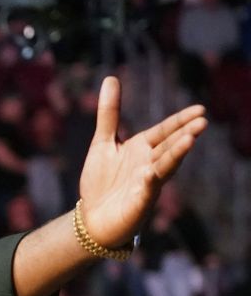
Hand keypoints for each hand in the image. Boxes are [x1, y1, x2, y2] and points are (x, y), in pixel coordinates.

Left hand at [77, 77, 206, 247]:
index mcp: (143, 149)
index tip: (200, 109)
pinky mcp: (138, 203)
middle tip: (202, 121)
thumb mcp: (102, 142)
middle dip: (185, 134)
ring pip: (164, 167)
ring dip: (176, 154)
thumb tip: (111, 77)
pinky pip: (145, 192)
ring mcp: (147, 185)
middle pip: (170, 147)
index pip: (165, 131)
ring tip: (190, 140)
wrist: (92, 218)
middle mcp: (149, 165)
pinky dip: (148, 183)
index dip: (180, 121)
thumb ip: (109, 113)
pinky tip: (149, 175)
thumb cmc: (101, 181)